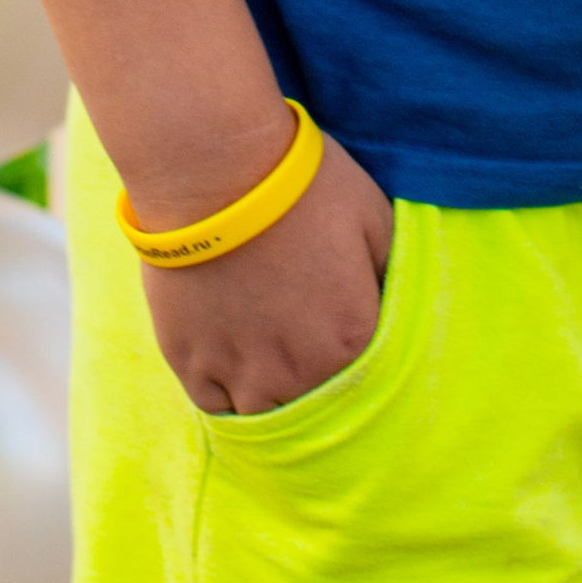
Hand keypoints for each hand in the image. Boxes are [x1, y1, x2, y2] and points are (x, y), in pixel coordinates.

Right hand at [141, 131, 395, 416]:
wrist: (217, 168)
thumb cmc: (303, 184)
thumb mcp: (374, 216)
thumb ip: (391, 272)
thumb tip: (391, 298)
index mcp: (351, 338)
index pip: (367, 381)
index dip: (358, 360)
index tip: (345, 339)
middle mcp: (299, 371)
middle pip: (316, 405)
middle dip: (316, 381)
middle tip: (305, 345)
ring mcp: (240, 371)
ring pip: (266, 414)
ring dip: (273, 394)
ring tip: (270, 361)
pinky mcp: (190, 361)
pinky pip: (216, 407)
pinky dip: (227, 395)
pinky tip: (233, 368)